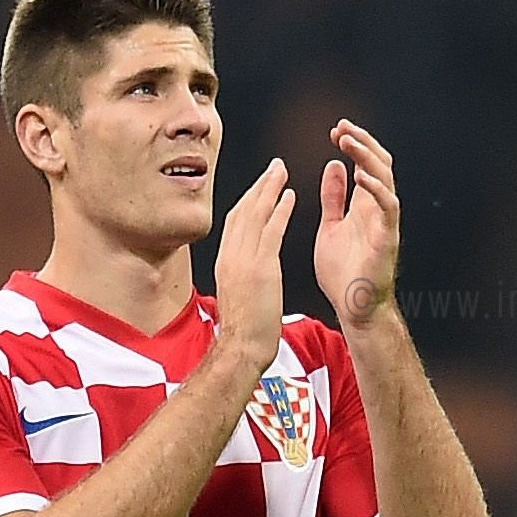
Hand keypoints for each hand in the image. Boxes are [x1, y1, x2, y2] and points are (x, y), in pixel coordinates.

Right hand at [215, 158, 295, 370]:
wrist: (242, 348)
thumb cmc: (244, 331)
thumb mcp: (237, 295)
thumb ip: (240, 275)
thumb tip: (246, 267)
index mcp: (225, 262)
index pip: (235, 222)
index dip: (249, 200)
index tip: (261, 186)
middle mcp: (231, 256)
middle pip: (243, 211)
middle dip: (259, 186)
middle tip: (274, 168)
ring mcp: (244, 260)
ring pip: (255, 215)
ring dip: (270, 190)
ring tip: (282, 172)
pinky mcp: (260, 268)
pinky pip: (271, 231)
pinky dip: (280, 211)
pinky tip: (290, 197)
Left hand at [315, 119, 400, 323]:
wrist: (352, 306)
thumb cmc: (343, 271)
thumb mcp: (331, 226)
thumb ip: (334, 197)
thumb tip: (334, 165)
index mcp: (364, 205)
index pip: (366, 164)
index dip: (354, 144)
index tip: (336, 130)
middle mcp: (378, 209)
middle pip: (379, 164)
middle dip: (362, 142)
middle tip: (342, 127)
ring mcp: (385, 222)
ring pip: (385, 179)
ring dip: (367, 157)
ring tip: (348, 141)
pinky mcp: (387, 238)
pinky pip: (387, 207)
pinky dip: (376, 189)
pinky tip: (360, 174)